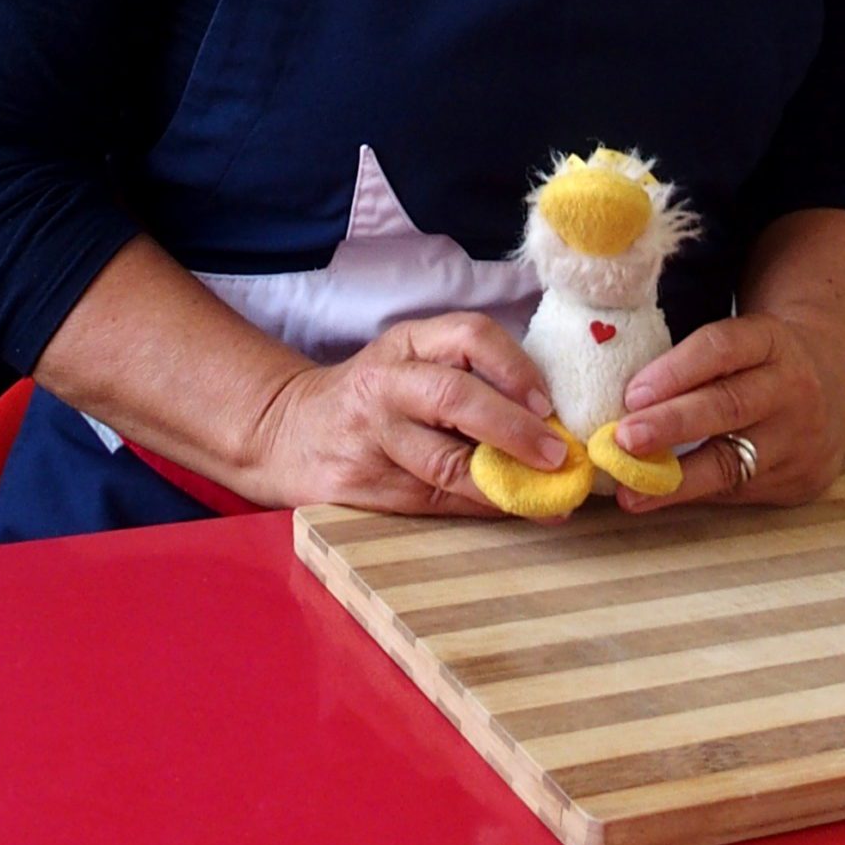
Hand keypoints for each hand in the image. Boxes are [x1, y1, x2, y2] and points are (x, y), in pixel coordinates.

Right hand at [247, 312, 567, 514]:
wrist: (288, 434)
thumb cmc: (375, 398)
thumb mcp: (411, 366)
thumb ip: (470, 380)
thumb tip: (553, 420)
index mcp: (407, 344)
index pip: (469, 335)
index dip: (515, 367)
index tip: (547, 402)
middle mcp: (386, 385)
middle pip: (454, 397)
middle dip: (513, 428)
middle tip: (557, 454)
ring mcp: (370, 439)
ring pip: (444, 464)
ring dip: (504, 483)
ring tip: (548, 496)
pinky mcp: (361, 488)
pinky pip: (433, 502)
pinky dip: (478, 507)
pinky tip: (510, 509)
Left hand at [606, 312, 844, 513]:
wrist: (836, 380)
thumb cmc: (763, 359)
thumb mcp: (744, 341)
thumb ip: (695, 361)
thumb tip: (618, 394)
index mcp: (772, 340)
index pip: (722, 349)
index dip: (676, 370)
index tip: (632, 393)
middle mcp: (792, 388)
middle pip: (728, 406)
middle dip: (672, 425)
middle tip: (623, 439)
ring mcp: (800, 438)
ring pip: (735, 462)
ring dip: (677, 479)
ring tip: (631, 489)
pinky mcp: (802, 479)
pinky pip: (741, 490)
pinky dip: (697, 495)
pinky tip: (661, 498)